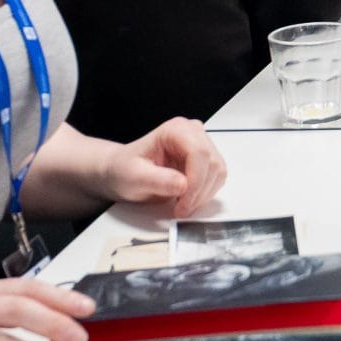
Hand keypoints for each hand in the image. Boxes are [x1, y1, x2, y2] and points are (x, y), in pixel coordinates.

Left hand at [98, 118, 227, 218]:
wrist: (123, 171)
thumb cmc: (125, 169)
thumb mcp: (134, 177)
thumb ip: (158, 180)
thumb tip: (183, 185)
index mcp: (176, 130)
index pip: (199, 153)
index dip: (195, 182)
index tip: (183, 204)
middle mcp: (193, 133)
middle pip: (212, 163)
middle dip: (199, 191)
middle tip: (181, 209)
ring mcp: (201, 145)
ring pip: (218, 171)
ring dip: (203, 194)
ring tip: (182, 205)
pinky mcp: (205, 159)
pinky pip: (216, 178)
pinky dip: (204, 193)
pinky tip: (187, 199)